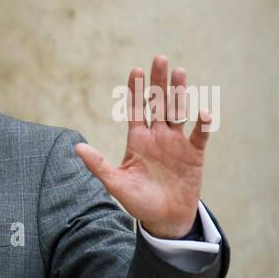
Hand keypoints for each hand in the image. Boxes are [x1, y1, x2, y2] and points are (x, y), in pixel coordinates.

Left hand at [74, 55, 212, 238]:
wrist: (164, 219)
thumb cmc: (138, 201)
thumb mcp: (115, 183)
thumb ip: (98, 165)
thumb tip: (77, 147)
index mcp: (138, 140)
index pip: (136, 110)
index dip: (136, 91)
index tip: (136, 70)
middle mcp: (157, 136)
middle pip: (158, 103)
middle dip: (158, 82)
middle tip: (159, 58)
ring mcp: (177, 143)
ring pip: (179, 111)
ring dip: (179, 92)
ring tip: (179, 71)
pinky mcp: (194, 153)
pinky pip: (200, 134)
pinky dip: (202, 124)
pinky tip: (201, 113)